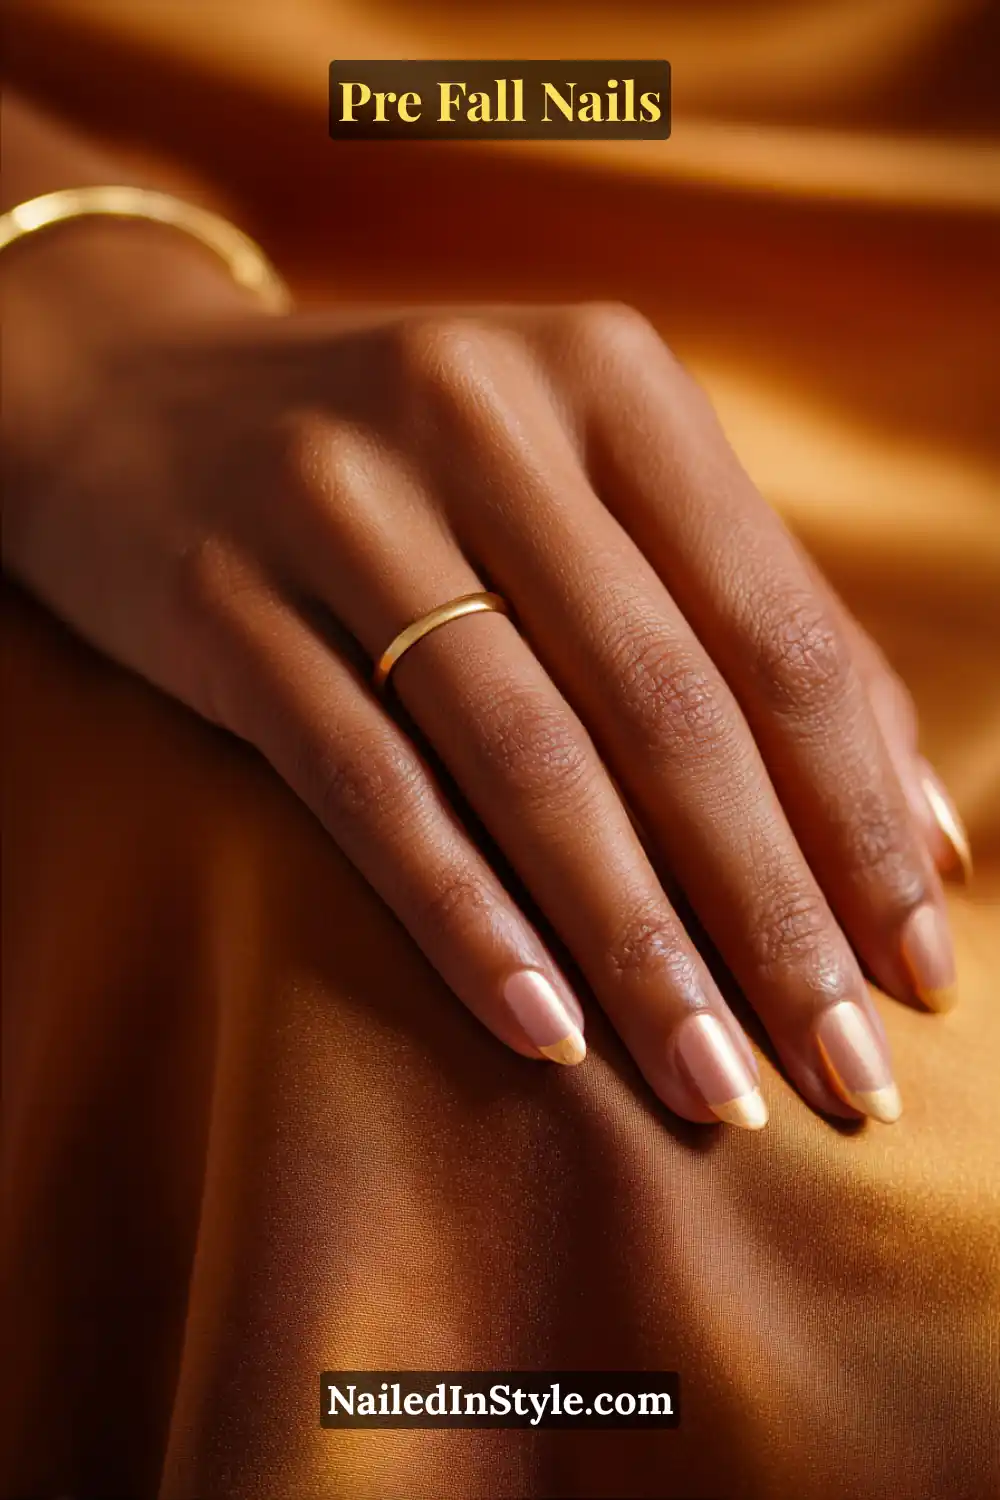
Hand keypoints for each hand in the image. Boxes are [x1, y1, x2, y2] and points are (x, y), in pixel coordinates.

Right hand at [3, 272, 967, 1128]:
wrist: (135, 393)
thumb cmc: (412, 466)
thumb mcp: (581, 487)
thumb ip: (742, 625)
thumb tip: (923, 831)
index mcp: (607, 376)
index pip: (777, 627)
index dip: (860, 812)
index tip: (919, 966)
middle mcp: (482, 415)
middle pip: (667, 705)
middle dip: (773, 911)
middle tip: (846, 1073)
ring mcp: (341, 502)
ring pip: (525, 757)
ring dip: (636, 942)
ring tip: (712, 1084)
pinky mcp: (222, 596)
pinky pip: (365, 784)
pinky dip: (464, 915)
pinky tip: (545, 1031)